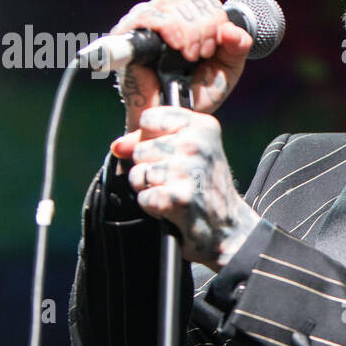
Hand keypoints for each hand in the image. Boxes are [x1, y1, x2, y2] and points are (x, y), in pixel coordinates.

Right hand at [111, 0, 253, 131]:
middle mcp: (164, 14)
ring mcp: (144, 22)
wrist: (175, 115)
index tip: (215, 47)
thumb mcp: (228, 67)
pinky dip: (168, 27)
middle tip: (202, 54)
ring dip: (189, 30)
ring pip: (170, 3)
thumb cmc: (197, 92)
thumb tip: (232, 30)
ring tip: (189, 56)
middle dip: (204, 26)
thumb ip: (237, 46)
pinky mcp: (126, 34)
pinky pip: (147, 15)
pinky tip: (177, 46)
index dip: (214, 16)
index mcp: (187, 17)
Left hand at [111, 106, 261, 269]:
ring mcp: (187, 170)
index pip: (149, 118)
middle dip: (150, 167)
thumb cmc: (204, 186)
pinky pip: (143, 196)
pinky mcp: (178, 197)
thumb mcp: (187, 152)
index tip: (169, 152)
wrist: (228, 227)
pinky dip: (153, 206)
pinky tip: (172, 207)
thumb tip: (118, 146)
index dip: (150, 138)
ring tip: (173, 192)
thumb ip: (150, 140)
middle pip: (140, 149)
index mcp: (203, 126)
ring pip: (139, 173)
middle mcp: (197, 144)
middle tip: (176, 178)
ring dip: (150, 188)